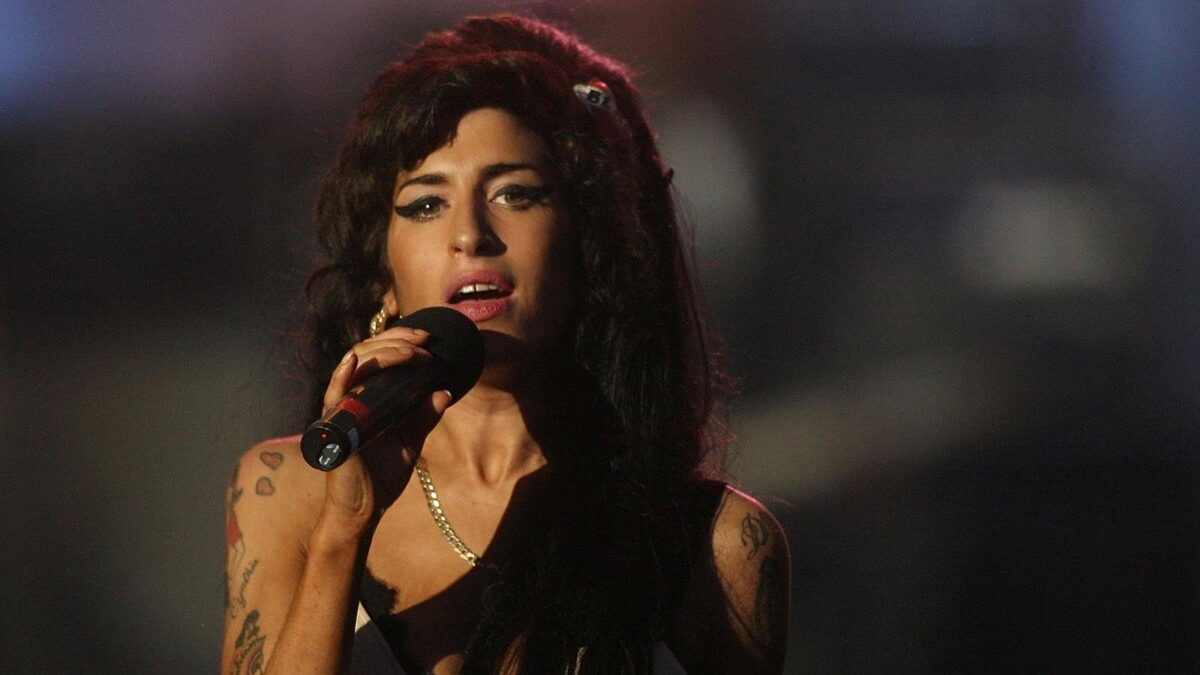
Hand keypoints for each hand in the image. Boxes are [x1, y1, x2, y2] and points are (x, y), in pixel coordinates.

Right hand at [318, 326, 452, 529]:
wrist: (364, 510)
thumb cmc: (381, 477)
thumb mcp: (410, 441)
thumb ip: (424, 417)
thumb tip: (444, 391)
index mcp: (368, 397)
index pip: (380, 356)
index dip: (401, 341)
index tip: (428, 340)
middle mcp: (351, 397)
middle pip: (367, 352)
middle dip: (396, 340)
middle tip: (423, 341)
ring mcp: (340, 410)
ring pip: (354, 365)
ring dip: (383, 353)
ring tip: (410, 352)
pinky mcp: (334, 427)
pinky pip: (333, 396)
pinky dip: (342, 375)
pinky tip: (353, 361)